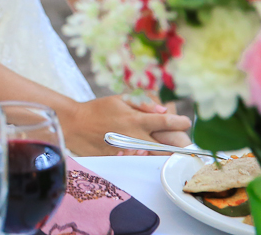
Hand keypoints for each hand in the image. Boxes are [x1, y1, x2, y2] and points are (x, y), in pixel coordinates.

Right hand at [59, 95, 191, 155]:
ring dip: (167, 153)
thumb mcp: (119, 99)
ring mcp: (129, 149)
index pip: (166, 121)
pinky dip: (148, 158)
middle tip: (186, 143)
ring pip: (156, 156)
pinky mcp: (120, 159)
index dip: (181, 122)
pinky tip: (149, 155)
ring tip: (172, 150)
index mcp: (136, 119)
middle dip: (180, 144)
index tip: (187, 122)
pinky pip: (140, 161)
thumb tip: (164, 109)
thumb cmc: (97, 109)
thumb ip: (143, 103)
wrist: (74, 124)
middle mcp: (135, 136)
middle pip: (167, 145)